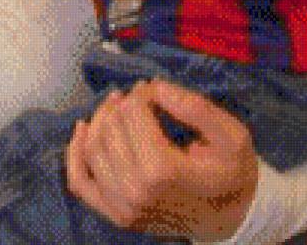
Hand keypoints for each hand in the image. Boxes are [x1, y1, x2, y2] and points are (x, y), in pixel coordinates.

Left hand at [66, 79, 257, 241]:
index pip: (133, 113)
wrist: (230, 218)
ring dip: (100, 118)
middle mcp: (135, 192)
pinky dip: (74, 153)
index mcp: (163, 171)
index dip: (142, 93)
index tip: (156, 91)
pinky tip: (83, 128)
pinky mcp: (114, 214)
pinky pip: (80, 181)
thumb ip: (196, 107)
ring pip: (92, 148)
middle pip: (110, 127)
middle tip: (142, 96)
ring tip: (118, 105)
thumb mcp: (232, 136)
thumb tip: (155, 87)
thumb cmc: (232, 174)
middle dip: (123, 103)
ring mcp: (121, 207)